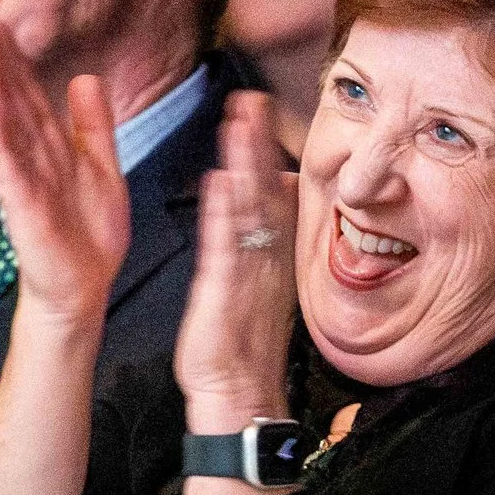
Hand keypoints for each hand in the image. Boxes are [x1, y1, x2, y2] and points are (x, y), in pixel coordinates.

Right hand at [0, 18, 128, 324]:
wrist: (83, 289)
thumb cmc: (87, 234)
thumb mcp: (101, 166)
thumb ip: (92, 124)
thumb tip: (84, 78)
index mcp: (50, 145)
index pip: (28, 92)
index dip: (12, 56)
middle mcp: (31, 157)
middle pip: (10, 99)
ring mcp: (24, 181)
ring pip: (5, 124)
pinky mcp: (24, 210)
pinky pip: (11, 170)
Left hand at [174, 90, 297, 432]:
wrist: (239, 397)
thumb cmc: (241, 349)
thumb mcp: (255, 290)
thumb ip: (260, 246)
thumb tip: (269, 205)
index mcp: (272, 258)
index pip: (273, 194)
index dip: (267, 152)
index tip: (259, 111)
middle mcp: (266, 260)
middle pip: (266, 190)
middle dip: (258, 142)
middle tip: (251, 97)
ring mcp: (250, 275)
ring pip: (250, 208)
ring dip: (244, 162)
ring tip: (238, 121)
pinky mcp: (227, 294)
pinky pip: (228, 246)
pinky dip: (225, 212)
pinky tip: (221, 179)